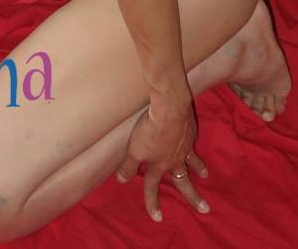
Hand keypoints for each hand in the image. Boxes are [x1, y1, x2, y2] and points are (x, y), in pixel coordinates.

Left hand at [116, 103, 209, 221]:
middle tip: (204, 209)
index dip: (151, 202)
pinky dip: (195, 147)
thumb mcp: (134, 149)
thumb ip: (128, 166)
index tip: (157, 218)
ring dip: (199, 170)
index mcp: (158, 165)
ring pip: (193, 164)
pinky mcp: (190, 134)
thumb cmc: (150, 131)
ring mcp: (184, 148)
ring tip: (204, 176)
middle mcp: (173, 160)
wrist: (170, 109)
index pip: (152, 187)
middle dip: (192, 197)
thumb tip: (122, 181)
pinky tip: (195, 143)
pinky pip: (194, 145)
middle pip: (183, 183)